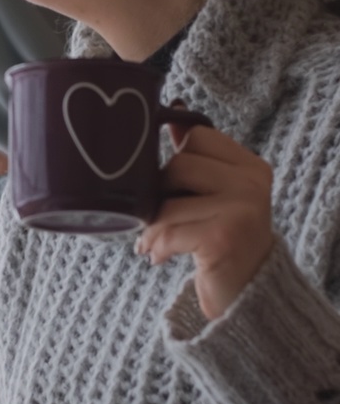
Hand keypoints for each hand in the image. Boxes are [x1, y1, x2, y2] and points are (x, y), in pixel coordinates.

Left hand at [135, 121, 273, 320]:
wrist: (248, 294)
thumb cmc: (224, 239)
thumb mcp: (217, 192)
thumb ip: (198, 155)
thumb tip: (174, 108)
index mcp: (251, 166)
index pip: (199, 135)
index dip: (174, 154)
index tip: (169, 183)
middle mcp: (252, 183)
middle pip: (179, 164)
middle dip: (158, 192)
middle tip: (155, 216)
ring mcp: (240, 209)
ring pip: (168, 200)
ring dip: (151, 225)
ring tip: (151, 242)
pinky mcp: (222, 237)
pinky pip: (169, 229)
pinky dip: (156, 245)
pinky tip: (157, 256)